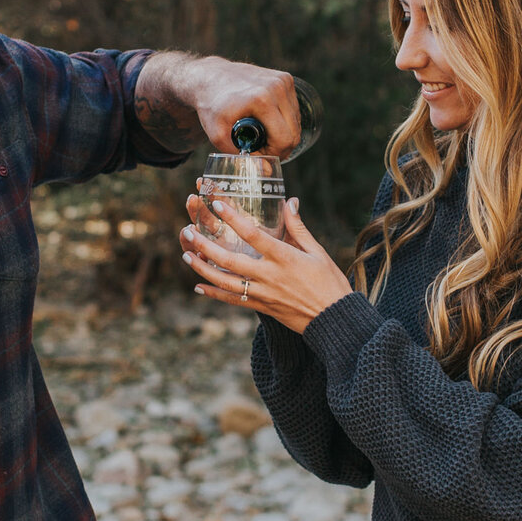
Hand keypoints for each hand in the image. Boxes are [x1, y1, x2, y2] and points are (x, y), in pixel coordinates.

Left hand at [137, 54, 303, 154]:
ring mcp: (283, 80)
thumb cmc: (211, 107)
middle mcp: (277, 87)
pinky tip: (268, 122)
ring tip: (262, 136)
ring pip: (297, 121)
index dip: (274, 154)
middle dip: (280, 147)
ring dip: (284, 134)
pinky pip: (294, 109)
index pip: (284, 139)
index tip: (258, 155)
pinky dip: (285, 121)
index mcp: (262, 99)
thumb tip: (267, 171)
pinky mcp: (286, 78)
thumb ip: (240, 157)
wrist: (209, 78)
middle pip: (294, 132)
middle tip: (261, 149)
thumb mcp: (218, 135)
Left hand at [181, 196, 354, 330]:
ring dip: (203, 268)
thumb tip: (289, 201)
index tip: (218, 205)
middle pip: (230, 260)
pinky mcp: (262, 307)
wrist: (334, 319)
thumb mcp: (316, 251)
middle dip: (206, 246)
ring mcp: (263, 293)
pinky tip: (198, 287)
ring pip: (225, 281)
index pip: (254, 235)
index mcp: (284, 258)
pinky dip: (214, 294)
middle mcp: (270, 276)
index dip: (234, 219)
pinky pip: (232, 301)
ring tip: (187, 255)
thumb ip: (298, 227)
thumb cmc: (329, 282)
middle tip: (189, 232)